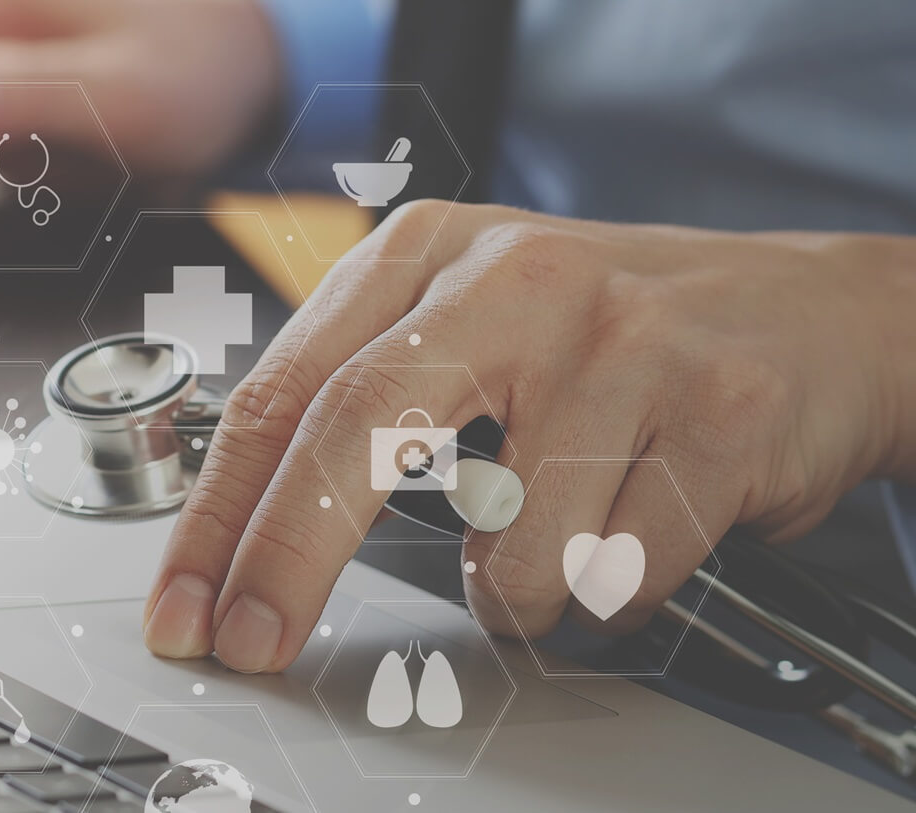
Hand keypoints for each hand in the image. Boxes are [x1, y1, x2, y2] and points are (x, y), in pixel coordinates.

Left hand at [142, 200, 915, 672]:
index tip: (185, 604)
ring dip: (517, 592)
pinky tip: (639, 525)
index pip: (283, 388)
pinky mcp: (718, 408)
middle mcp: (514, 276)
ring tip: (566, 533)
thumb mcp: (467, 321)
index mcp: (427, 252)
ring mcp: (622, 337)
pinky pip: (618, 573)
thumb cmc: (611, 334)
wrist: (816, 315)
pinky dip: (611, 592)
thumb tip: (243, 533)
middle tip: (251, 644)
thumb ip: (359, 397)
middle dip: (287, 558)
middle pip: (355, 427)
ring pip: (507, 545)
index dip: (219, 511)